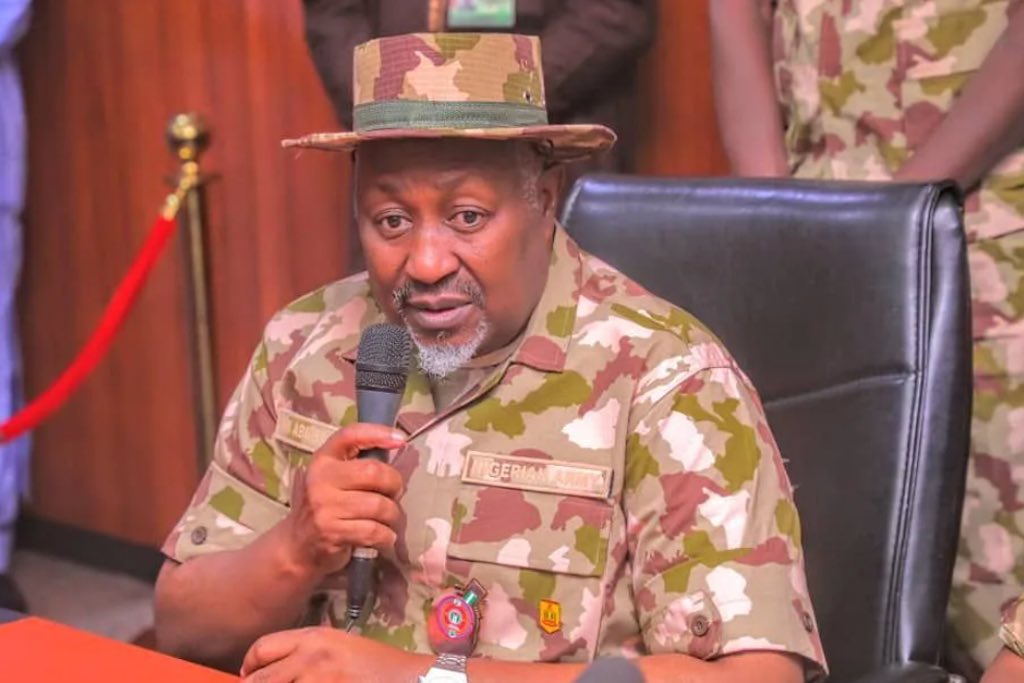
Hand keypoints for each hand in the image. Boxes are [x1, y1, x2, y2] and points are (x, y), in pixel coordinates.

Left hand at [240, 627, 421, 682]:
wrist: (404, 679)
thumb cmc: (375, 665)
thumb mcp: (339, 645)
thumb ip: (307, 652)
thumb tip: (276, 666)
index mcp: (312, 638)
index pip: (262, 648)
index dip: (249, 665)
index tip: (249, 677)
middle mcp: (308, 658)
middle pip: (259, 678)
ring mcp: (315, 681)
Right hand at [283, 423, 405, 575]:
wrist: (298, 546)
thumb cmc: (326, 507)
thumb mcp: (333, 478)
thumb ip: (357, 462)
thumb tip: (396, 443)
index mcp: (323, 460)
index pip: (350, 435)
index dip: (377, 433)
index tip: (400, 439)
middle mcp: (320, 479)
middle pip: (374, 472)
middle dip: (394, 484)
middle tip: (393, 494)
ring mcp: (324, 506)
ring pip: (379, 505)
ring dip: (392, 515)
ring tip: (387, 519)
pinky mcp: (332, 532)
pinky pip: (374, 531)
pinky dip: (387, 536)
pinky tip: (384, 537)